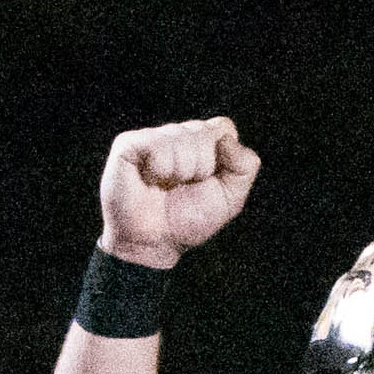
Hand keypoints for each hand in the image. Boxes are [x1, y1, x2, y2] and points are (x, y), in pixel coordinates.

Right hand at [98, 120, 257, 269]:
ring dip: (179, 171)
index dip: (220, 158)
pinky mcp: (127, 145)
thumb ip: (245, 166)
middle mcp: (175, 134)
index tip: (206, 181)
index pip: (223, 128)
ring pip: (181, 138)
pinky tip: (149, 181)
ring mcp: (151, 138)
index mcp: (200, 142)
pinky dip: (159, 169)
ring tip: (164, 187)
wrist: (154, 245)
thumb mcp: (231, 198)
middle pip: (203, 132)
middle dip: (200, 167)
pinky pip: (156, 146)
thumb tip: (227, 140)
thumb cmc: (187, 222)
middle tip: (181, 187)